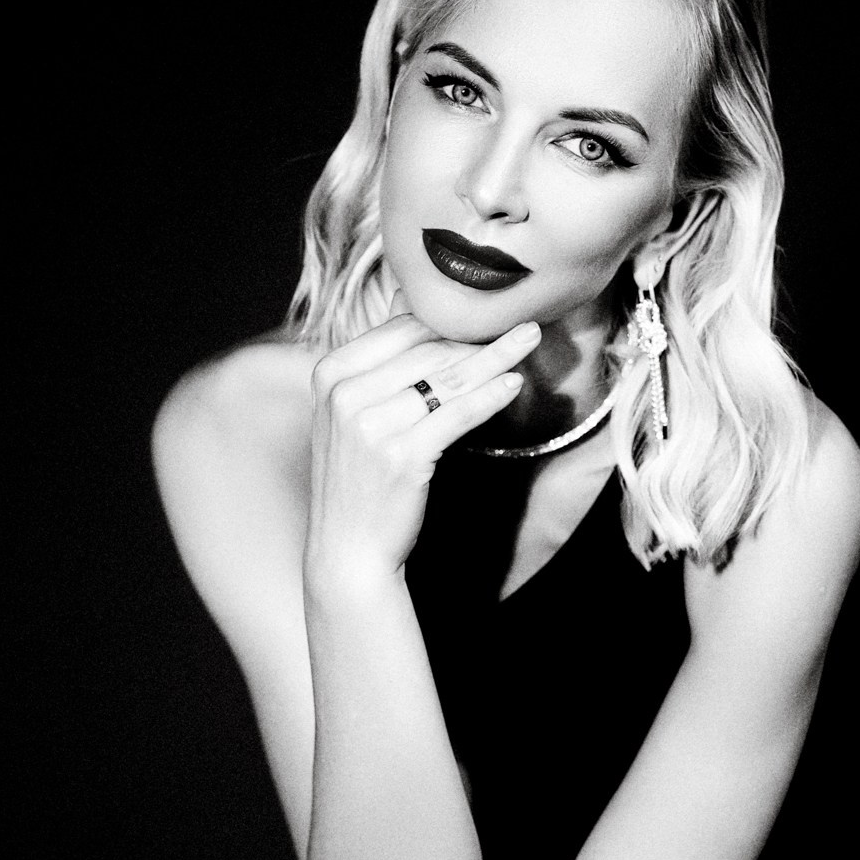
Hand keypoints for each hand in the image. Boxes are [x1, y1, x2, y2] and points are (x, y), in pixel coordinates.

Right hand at [305, 297, 540, 578]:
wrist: (348, 550)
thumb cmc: (359, 480)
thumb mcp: (352, 414)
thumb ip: (381, 367)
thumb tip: (417, 309)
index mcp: (330, 374)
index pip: (399, 331)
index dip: (448, 321)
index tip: (486, 314)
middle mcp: (345, 394)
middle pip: (426, 351)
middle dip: (479, 336)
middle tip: (522, 323)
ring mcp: (370, 425)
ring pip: (447, 379)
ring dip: (496, 357)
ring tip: (530, 340)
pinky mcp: (401, 456)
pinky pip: (456, 415)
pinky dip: (489, 397)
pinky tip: (513, 384)